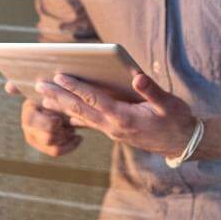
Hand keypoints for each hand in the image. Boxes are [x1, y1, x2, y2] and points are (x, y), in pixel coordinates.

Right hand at [6, 81, 81, 156]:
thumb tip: (8, 87)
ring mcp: (35, 138)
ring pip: (52, 147)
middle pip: (46, 138)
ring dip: (66, 138)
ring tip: (73, 128)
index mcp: (28, 111)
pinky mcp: (44, 147)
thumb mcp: (49, 87)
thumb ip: (31, 85)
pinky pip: (57, 152)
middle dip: (61, 133)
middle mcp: (28, 127)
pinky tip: (78, 137)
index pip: (33, 123)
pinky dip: (70, 145)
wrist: (65, 102)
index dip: (49, 124)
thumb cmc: (57, 92)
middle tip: (71, 125)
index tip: (60, 120)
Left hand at [35, 72, 197, 157]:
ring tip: (43, 97)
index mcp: (124, 118)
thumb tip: (137, 77)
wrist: (181, 144)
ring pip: (81, 117)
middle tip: (39, 84)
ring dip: (62, 107)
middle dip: (59, 96)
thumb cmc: (176, 120)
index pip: (94, 100)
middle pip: (80, 110)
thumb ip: (152, 91)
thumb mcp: (169, 104)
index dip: (76, 87)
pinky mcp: (114, 132)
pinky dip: (75, 116)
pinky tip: (65, 112)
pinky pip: (90, 123)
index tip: (59, 75)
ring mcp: (111, 131)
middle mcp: (113, 127)